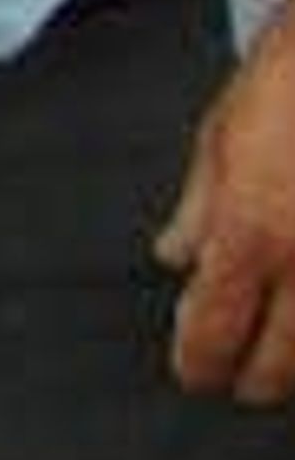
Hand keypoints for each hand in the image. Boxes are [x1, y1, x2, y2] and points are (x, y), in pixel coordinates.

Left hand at [158, 3, 294, 401]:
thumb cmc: (290, 79)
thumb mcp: (222, 133)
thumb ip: (199, 207)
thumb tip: (176, 258)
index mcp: (251, 233)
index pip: (213, 332)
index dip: (199, 364)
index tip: (195, 374)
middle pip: (283, 368)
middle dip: (257, 380)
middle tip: (242, 379)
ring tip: (285, 359)